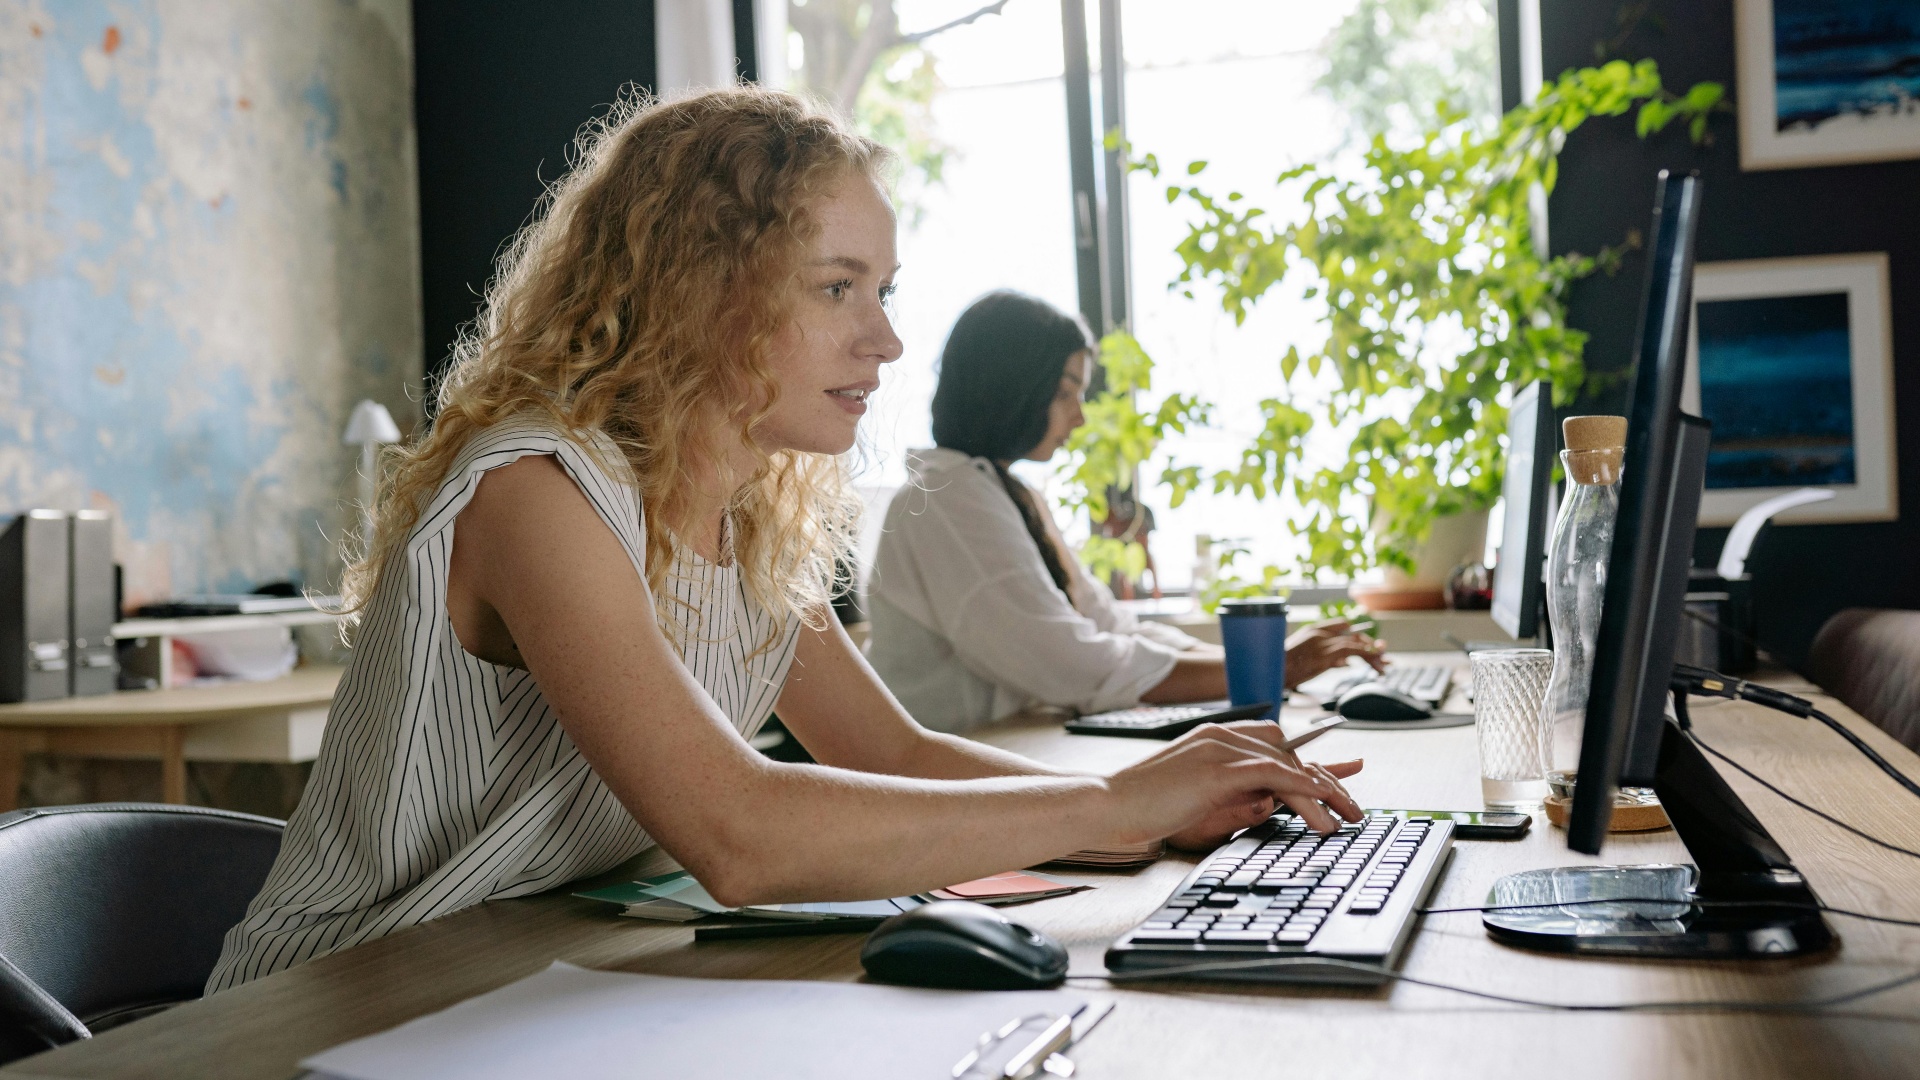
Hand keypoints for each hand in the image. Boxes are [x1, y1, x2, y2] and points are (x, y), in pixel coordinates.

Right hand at [1106, 720, 1363, 851]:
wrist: (1107, 803)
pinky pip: (1274, 774)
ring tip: (1347, 818)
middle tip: (1353, 808)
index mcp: (1214, 737)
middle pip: (1290, 752)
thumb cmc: (1141, 805)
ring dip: (1324, 791)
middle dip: (1327, 779)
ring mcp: (1219, 749)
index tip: (1339, 782)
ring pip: (1288, 764)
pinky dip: (1304, 790)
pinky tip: (1323, 809)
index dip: (1311, 762)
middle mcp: (1221, 735)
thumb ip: (1228, 792)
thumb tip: (1264, 804)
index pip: (1276, 743)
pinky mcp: (1216, 769)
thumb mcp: (1194, 794)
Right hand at [1284, 618, 1386, 687]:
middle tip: (1382, 655)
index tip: (1368, 643)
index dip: (1357, 634)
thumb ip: (1325, 658)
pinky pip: (1351, 651)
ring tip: (1382, 664)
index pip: (1342, 624)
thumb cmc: (1281, 668)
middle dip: (1369, 644)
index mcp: (1312, 631)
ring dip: (1372, 654)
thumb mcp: (1303, 658)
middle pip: (1352, 634)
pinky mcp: (1324, 655)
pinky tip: (1375, 662)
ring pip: (1354, 643)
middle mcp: (1319, 634)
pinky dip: (1366, 655)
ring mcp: (1322, 644)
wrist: (1269, 671)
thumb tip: (1344, 663)